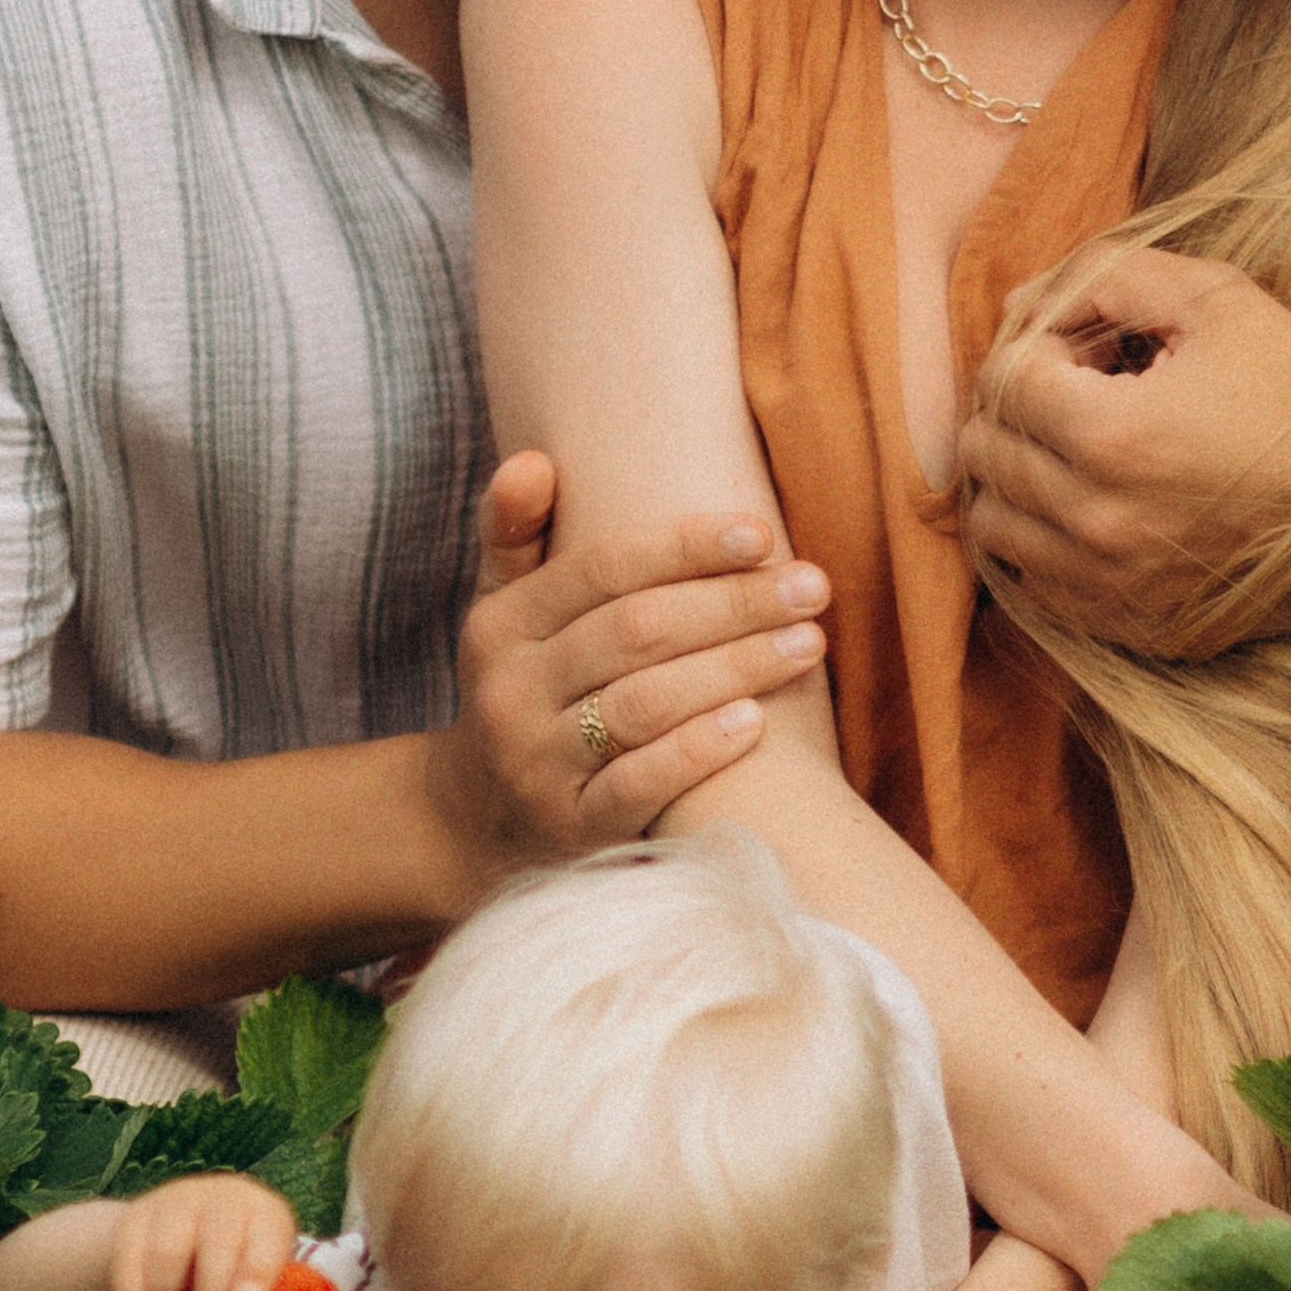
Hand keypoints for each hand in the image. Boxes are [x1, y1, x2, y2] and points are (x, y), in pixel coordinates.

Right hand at [108, 1176, 298, 1290]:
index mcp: (264, 1214)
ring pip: (168, 1248)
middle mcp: (221, 1199)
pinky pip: (128, 1258)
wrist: (185, 1238)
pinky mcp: (136, 1219)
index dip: (260, 1266)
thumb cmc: (235, 1274)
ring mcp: (175, 1203)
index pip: (268, 1232)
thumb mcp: (261, 1290)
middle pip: (217, 1239)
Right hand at [430, 453, 829, 887]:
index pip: (600, 570)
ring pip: (644, 705)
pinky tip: (757, 722)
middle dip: (732, 604)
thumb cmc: (526, 695)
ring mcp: (537, 766)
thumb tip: (533, 461)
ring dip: (735, 668)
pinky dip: (698, 751)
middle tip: (813, 586)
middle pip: (634, 633)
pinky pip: (639, 785)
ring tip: (808, 643)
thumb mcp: (505, 617)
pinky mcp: (571, 829)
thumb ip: (517, 537)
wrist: (477, 826)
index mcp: (500, 627)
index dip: (683, 548)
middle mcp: (510, 693)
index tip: (762, 534)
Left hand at [960, 252, 1290, 650]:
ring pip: (993, 526)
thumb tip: (1022, 300)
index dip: (1040, 344)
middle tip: (1081, 386)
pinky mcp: (1134, 628)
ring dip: (1015, 476)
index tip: (1089, 344)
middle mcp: (1099, 522)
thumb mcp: (1216, 297)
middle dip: (1020, 404)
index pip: (1006, 378)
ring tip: (1073, 446)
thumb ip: (1105, 277)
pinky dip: (1038, 545)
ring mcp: (1113, 586)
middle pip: (988, 451)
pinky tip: (1083, 508)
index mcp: (1111, 436)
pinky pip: (1032, 590)